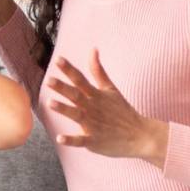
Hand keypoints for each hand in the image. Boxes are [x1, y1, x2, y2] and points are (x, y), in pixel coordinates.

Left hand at [46, 49, 168, 167]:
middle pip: (76, 95)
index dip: (69, 70)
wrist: (140, 135)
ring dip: (64, 109)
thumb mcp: (110, 89)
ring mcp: (93, 124)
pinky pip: (81, 141)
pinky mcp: (94, 141)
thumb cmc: (122, 111)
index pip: (80, 79)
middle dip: (62, 88)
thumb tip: (93, 49)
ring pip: (76, 115)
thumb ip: (98, 70)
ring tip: (50, 103)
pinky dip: (71, 140)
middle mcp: (93, 108)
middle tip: (49, 80)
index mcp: (95, 95)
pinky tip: (60, 138)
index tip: (58, 60)